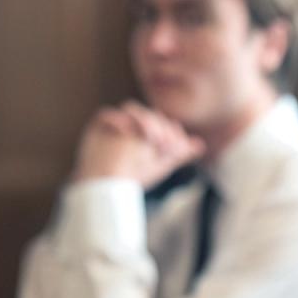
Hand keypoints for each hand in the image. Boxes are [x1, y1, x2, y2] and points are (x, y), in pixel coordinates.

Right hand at [72, 102, 204, 188]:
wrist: (108, 188)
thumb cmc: (134, 176)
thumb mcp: (161, 164)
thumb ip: (178, 153)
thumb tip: (199, 144)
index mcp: (147, 128)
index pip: (162, 121)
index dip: (172, 132)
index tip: (179, 147)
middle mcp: (132, 122)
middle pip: (149, 114)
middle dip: (161, 128)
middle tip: (167, 146)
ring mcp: (116, 123)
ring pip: (132, 109)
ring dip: (145, 120)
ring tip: (153, 139)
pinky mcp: (97, 127)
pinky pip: (106, 115)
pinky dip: (117, 121)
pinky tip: (127, 133)